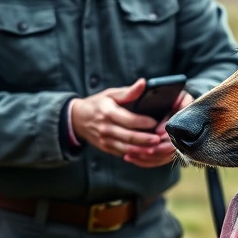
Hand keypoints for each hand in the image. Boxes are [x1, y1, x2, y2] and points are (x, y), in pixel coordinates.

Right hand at [69, 80, 192, 168]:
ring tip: (155, 149)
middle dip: (145, 139)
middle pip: (129, 136)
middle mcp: (106, 128)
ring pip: (126, 148)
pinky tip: (146, 154)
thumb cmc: (97, 104)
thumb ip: (128, 91)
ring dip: (142, 150)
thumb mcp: (110, 94)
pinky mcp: (106, 148)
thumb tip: (143, 83)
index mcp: (108, 112)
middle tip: (159, 139)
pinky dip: (135, 155)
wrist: (78, 119)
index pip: (128, 119)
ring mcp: (105, 140)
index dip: (143, 122)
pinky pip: (122, 153)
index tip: (155, 122)